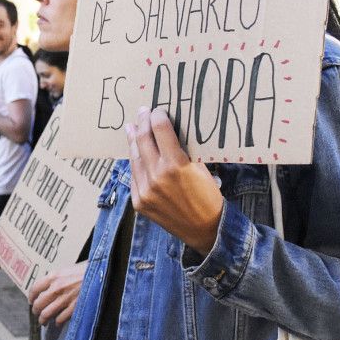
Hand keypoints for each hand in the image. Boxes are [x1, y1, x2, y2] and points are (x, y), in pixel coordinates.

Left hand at [29, 261, 86, 324]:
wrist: (101, 273)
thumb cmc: (86, 270)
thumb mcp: (67, 269)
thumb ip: (56, 278)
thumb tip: (47, 288)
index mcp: (53, 276)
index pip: (34, 289)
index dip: (31, 297)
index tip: (31, 301)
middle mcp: (56, 288)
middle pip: (38, 304)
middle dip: (36, 311)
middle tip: (36, 313)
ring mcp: (65, 299)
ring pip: (46, 314)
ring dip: (43, 320)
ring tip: (43, 322)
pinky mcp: (74, 308)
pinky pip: (60, 319)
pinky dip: (57, 322)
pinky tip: (57, 323)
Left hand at [126, 107, 223, 254]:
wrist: (205, 229)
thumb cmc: (208, 196)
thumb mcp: (201, 168)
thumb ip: (183, 150)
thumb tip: (169, 130)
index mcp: (176, 164)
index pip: (160, 129)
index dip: (157, 116)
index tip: (157, 110)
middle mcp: (157, 176)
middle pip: (143, 139)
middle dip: (142, 123)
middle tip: (142, 112)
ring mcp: (145, 190)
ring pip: (134, 157)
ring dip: (133, 141)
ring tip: (131, 128)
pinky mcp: (139, 202)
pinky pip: (134, 176)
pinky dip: (136, 163)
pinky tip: (135, 153)